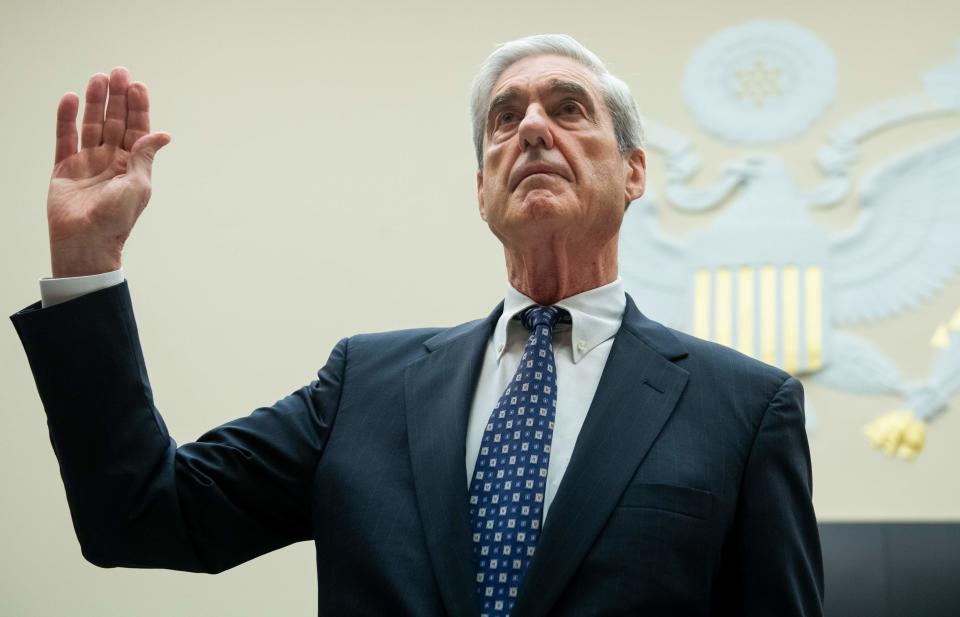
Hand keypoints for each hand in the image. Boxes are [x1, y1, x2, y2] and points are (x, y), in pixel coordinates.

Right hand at [48, 67, 170, 277]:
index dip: (138, 107)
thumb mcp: (138, 186)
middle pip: (114, 121)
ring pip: (90, 125)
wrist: (86, 241)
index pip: (137, 129)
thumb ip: (144, 156)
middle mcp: (111, 161)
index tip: (137, 86)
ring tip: (97, 78)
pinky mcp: (64, 168)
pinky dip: (66, 118)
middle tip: (118, 72)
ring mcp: (87, 162)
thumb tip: (163, 134)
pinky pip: (65, 138)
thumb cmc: (117, 219)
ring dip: (94, 102)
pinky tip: (70, 98)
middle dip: (117, 97)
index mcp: (132, 166)